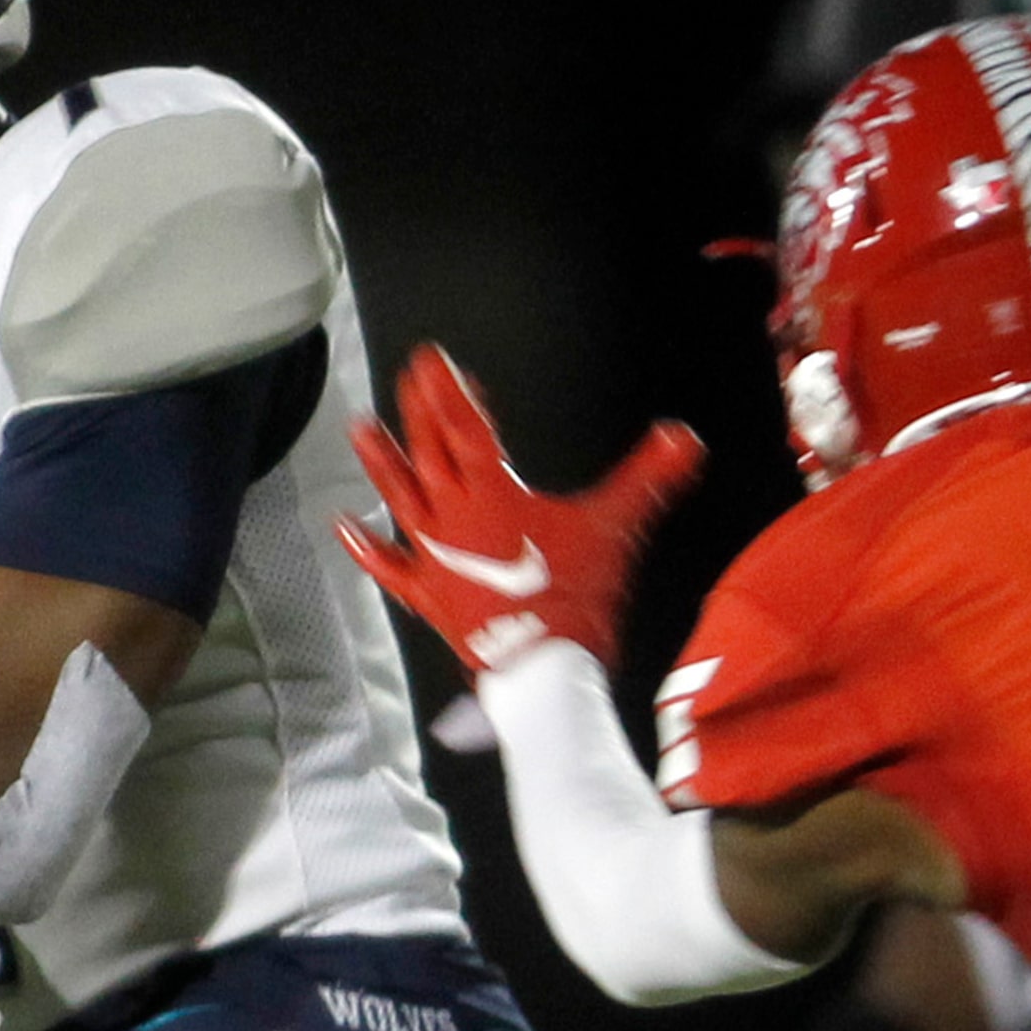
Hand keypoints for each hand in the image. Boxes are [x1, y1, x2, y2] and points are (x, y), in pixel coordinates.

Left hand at [337, 345, 704, 672]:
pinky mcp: (429, 595)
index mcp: (493, 493)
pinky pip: (390, 567)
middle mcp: (454, 517)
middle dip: (419, 409)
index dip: (449, 389)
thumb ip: (649, 477)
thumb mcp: (615, 528)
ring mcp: (435, 556)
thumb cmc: (575, 599)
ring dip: (380, 462)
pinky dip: (367, 547)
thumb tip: (684, 439)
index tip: (433, 359)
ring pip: (400, 497)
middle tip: (408, 376)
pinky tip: (345, 526)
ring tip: (360, 427)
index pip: (466, 426)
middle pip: (430, 451)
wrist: (544, 670)